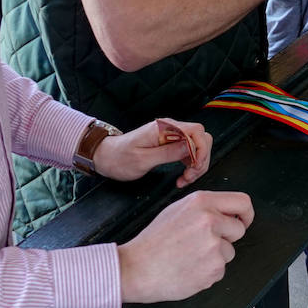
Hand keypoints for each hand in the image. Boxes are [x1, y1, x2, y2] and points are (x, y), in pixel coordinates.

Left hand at [93, 119, 212, 188]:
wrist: (106, 157)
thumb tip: (190, 148)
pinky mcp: (169, 143)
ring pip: (197, 146)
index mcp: (163, 129)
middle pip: (201, 138)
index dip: (201, 151)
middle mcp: (169, 128)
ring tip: (185, 179)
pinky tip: (182, 176)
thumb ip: (168, 153)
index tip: (194, 168)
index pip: (196, 132)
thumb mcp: (143, 160)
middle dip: (201, 159)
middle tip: (189, 176)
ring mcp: (170, 135)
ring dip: (196, 164)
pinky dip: (190, 165)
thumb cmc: (119, 159)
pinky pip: (188, 152)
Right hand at [117, 190, 254, 302]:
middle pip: (239, 229)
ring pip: (229, 252)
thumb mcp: (177, 210)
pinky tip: (189, 268)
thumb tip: (227, 213)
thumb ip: (204, 208)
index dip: (246, 214)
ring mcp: (214, 246)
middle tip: (204, 243)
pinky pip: (220, 270)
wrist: (138, 268)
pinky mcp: (214, 269)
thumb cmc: (154, 241)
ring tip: (190, 256)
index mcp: (202, 202)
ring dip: (215, 256)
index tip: (243, 221)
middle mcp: (210, 221)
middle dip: (227, 238)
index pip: (242, 202)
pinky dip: (208, 272)